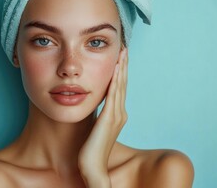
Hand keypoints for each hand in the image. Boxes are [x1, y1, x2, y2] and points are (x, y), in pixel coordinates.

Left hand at [78, 48, 127, 187]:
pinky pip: (112, 96)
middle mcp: (120, 113)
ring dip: (121, 68)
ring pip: (120, 86)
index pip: (120, 88)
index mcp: (117, 114)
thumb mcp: (96, 127)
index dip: (121, 71)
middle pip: (123, 84)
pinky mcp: (109, 119)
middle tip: (124, 48)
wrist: (93, 167)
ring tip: (122, 53)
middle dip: (124, 65)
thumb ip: (99, 114)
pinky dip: (115, 81)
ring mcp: (116, 116)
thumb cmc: (91, 150)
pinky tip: (115, 69)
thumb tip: (96, 103)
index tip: (120, 57)